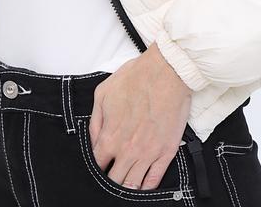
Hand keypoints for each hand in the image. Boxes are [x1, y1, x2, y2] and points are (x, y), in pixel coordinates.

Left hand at [88, 41, 191, 189]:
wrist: (166, 71)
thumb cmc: (136, 78)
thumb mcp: (103, 93)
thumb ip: (95, 122)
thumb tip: (93, 141)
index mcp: (110, 137)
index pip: (97, 165)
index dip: (96, 167)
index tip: (100, 165)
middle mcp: (127, 150)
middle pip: (114, 180)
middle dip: (111, 179)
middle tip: (112, 174)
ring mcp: (148, 153)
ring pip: (133, 185)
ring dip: (127, 187)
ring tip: (125, 182)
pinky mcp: (166, 152)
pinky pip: (154, 181)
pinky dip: (146, 187)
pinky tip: (142, 185)